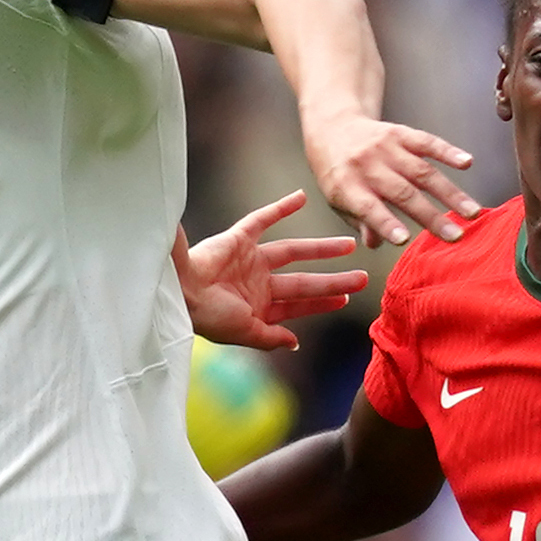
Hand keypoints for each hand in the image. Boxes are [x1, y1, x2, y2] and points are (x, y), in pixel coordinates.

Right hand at [175, 192, 364, 351]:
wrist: (178, 289)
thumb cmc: (207, 315)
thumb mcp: (244, 332)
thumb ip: (270, 338)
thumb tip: (295, 343)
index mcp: (257, 307)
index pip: (297, 304)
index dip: (321, 302)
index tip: (345, 299)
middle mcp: (256, 284)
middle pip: (303, 281)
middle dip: (332, 280)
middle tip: (361, 277)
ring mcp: (248, 260)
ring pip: (293, 251)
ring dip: (320, 249)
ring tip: (349, 245)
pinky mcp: (238, 239)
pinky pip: (263, 218)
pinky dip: (281, 208)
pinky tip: (301, 198)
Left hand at [298, 110, 475, 248]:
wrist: (334, 128)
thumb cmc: (338, 173)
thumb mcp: (337, 201)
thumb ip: (359, 221)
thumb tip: (376, 243)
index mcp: (346, 186)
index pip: (368, 208)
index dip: (386, 223)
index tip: (404, 240)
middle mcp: (368, 166)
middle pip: (404, 193)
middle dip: (431, 216)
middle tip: (456, 235)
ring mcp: (387, 148)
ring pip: (422, 171)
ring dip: (450, 193)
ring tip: (471, 212)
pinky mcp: (402, 133)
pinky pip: (427, 142)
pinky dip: (448, 152)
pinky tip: (467, 163)